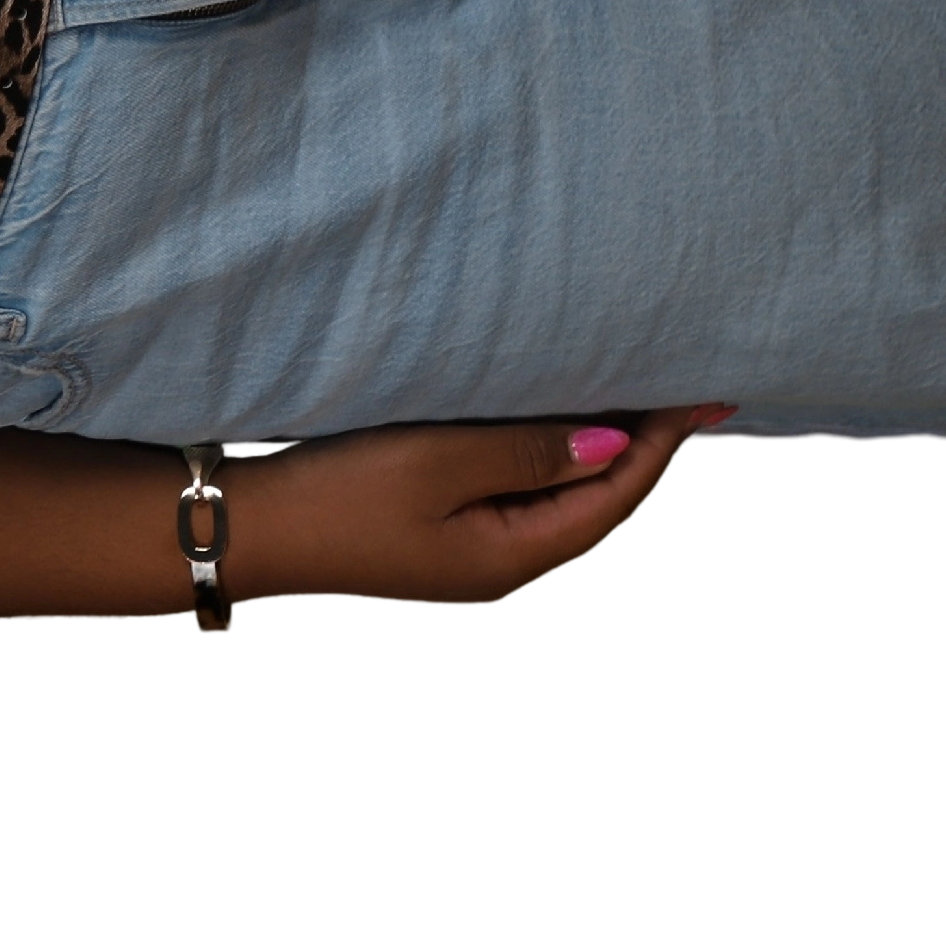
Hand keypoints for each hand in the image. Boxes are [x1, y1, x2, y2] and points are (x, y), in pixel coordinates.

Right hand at [218, 403, 732, 604]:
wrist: (244, 531)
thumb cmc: (336, 494)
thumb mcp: (433, 462)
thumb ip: (525, 451)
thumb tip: (612, 444)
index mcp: (516, 556)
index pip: (618, 493)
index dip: (663, 439)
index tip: (701, 386)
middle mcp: (508, 562)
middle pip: (603, 502)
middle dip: (646, 445)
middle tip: (684, 383)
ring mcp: (475, 551)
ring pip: (567, 497)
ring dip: (603, 448)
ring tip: (635, 396)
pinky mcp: (446, 532)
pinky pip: (528, 493)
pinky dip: (557, 455)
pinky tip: (557, 423)